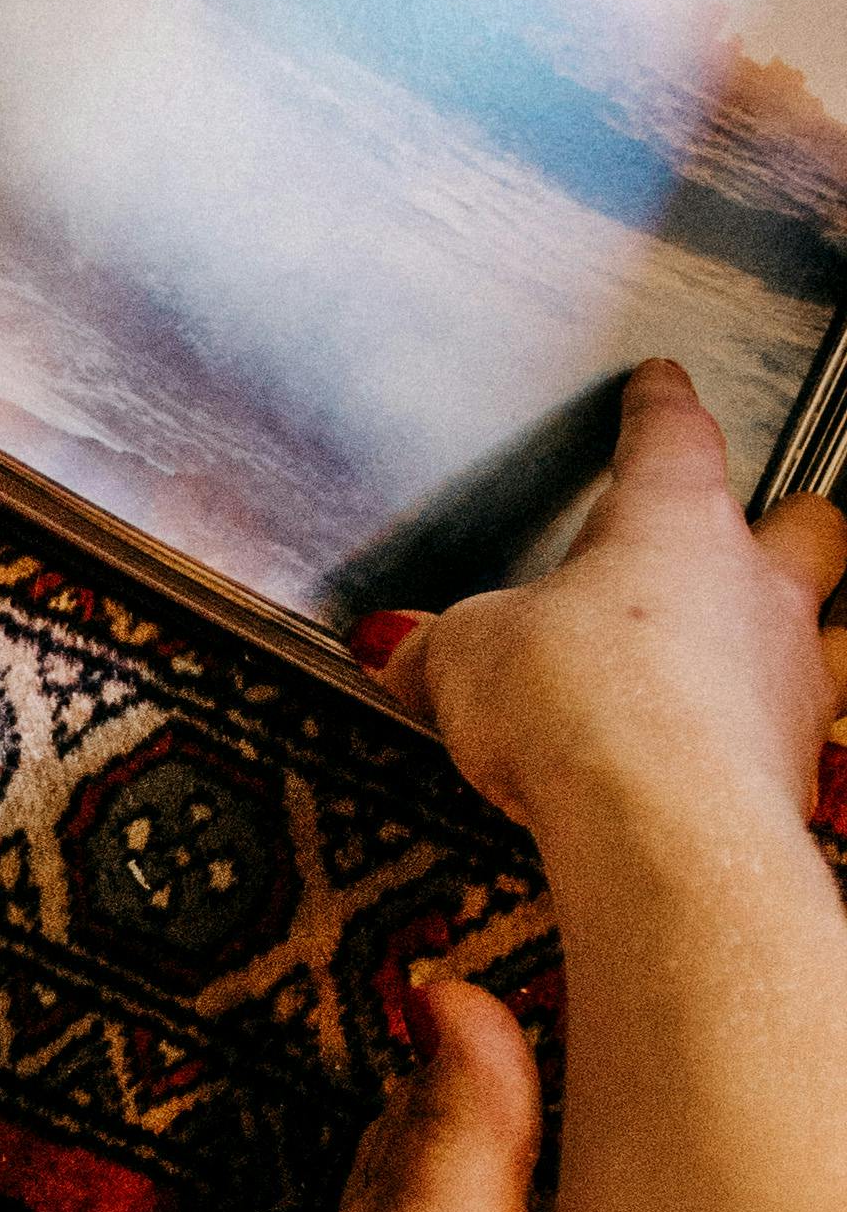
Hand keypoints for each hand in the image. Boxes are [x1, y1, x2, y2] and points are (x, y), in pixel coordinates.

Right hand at [380, 361, 846, 841]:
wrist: (661, 826)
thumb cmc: (584, 707)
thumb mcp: (469, 657)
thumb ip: (446, 647)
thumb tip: (408, 652)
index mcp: (673, 520)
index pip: (674, 434)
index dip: (662, 406)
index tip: (661, 385)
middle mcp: (752, 587)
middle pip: (810, 523)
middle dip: (788, 521)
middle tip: (761, 527)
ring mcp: (791, 677)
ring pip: (834, 632)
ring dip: (804, 638)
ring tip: (761, 656)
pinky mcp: (802, 768)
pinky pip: (803, 737)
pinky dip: (767, 741)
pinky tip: (727, 762)